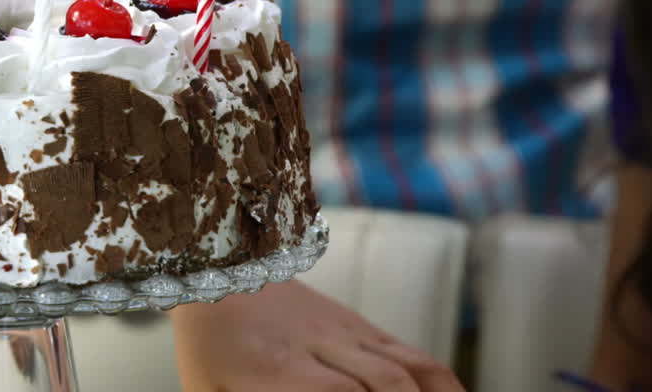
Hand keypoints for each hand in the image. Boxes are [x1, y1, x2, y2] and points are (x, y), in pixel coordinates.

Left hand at [170, 280, 462, 390]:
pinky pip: (413, 354)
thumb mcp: (209, 391)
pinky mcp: (362, 327)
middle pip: (386, 385)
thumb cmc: (209, 346)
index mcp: (278, 367)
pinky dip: (442, 384)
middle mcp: (320, 346)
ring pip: (409, 368)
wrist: (220, 271)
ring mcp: (346, 333)